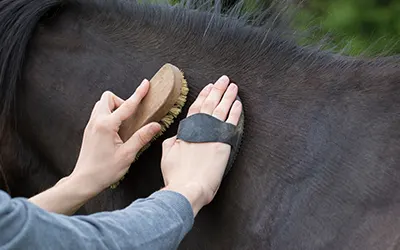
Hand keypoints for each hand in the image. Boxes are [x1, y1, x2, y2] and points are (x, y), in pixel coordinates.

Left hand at [29, 79, 160, 214]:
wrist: (84, 181)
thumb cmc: (104, 170)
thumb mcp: (127, 155)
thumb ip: (141, 137)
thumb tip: (155, 125)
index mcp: (106, 125)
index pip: (126, 105)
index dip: (138, 94)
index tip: (145, 84)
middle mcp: (96, 121)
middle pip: (108, 97)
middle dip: (121, 101)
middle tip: (130, 117)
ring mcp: (91, 125)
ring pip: (102, 104)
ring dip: (114, 108)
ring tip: (124, 124)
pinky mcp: (89, 130)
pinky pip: (99, 114)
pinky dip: (109, 116)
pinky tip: (116, 131)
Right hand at [161, 75, 241, 215]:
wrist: (188, 188)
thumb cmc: (176, 175)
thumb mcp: (167, 155)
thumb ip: (173, 142)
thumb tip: (176, 137)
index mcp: (186, 130)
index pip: (195, 108)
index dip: (202, 96)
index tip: (208, 86)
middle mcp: (199, 129)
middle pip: (209, 104)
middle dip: (216, 90)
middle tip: (223, 79)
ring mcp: (212, 134)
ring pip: (221, 109)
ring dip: (227, 96)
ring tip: (232, 85)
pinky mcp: (224, 143)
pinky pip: (230, 123)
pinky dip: (234, 112)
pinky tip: (238, 103)